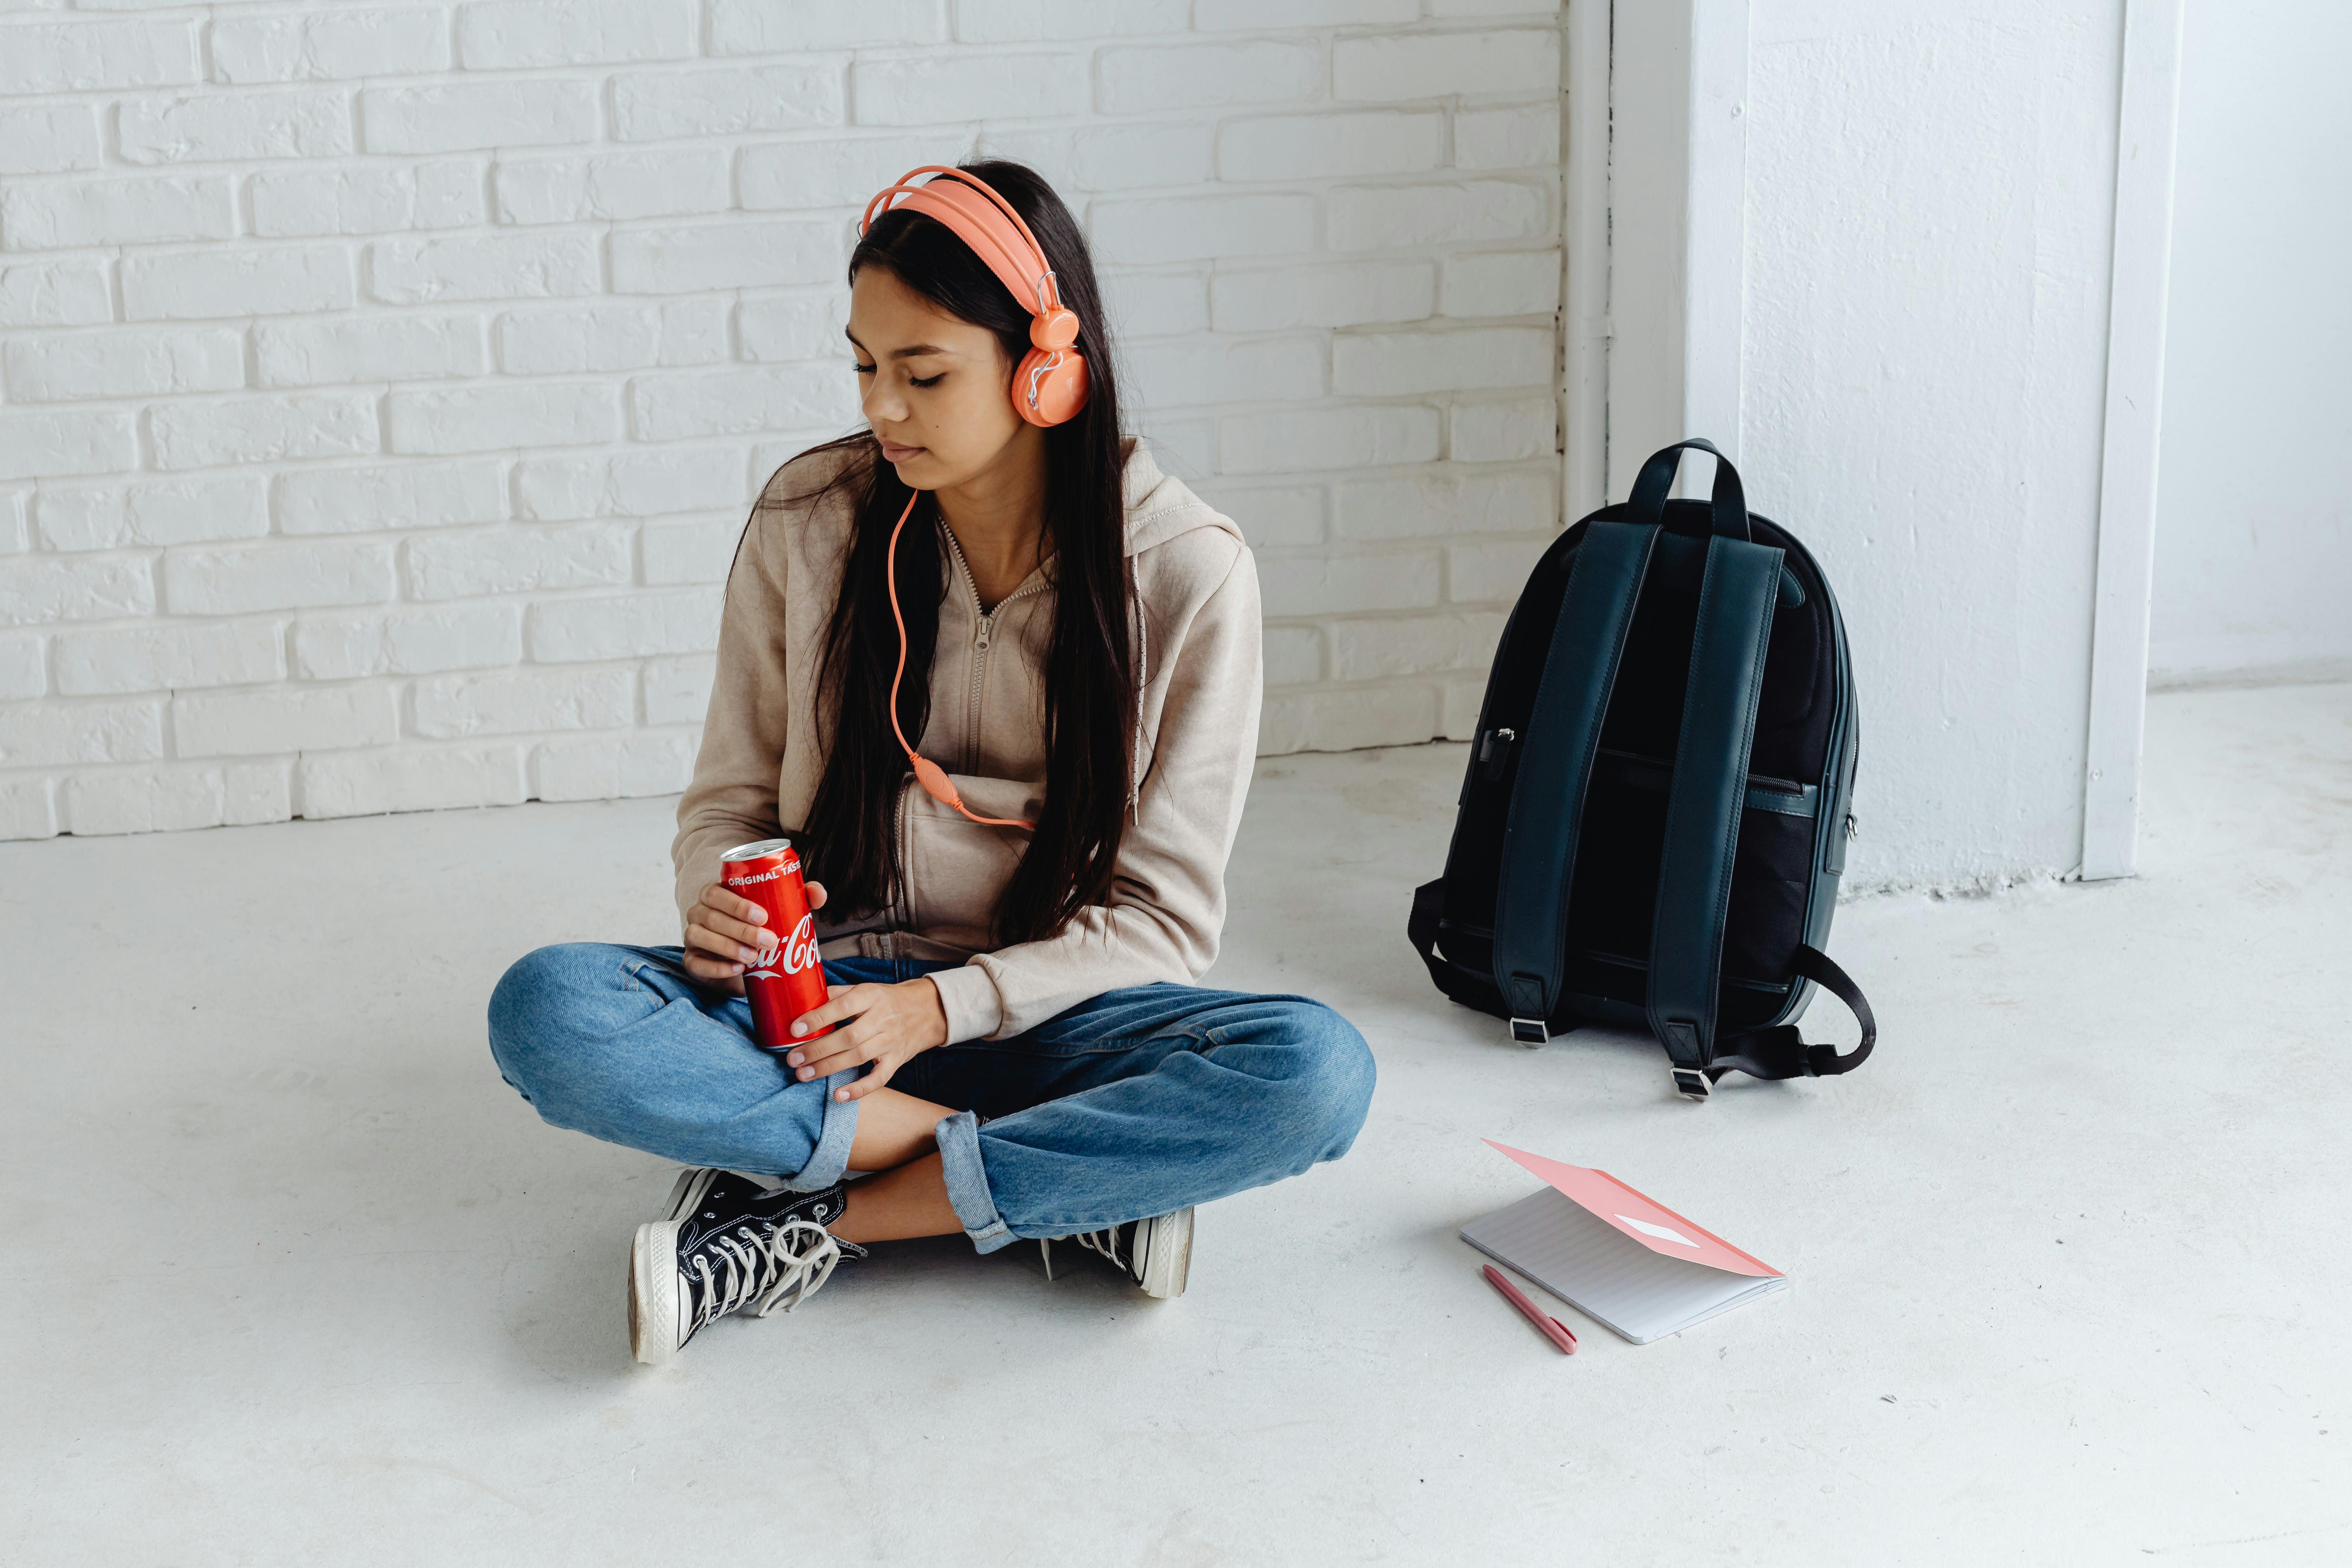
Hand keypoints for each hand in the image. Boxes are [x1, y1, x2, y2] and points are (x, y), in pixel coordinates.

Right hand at [681, 877, 829, 991]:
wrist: (746, 964)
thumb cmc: (761, 928)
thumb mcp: (780, 912)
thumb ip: (799, 898)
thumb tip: (817, 892)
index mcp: (716, 895)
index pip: (716, 893)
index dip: (736, 904)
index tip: (763, 916)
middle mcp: (699, 912)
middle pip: (710, 916)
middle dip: (739, 929)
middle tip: (768, 941)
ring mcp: (692, 937)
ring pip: (697, 936)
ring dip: (727, 947)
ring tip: (753, 957)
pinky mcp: (692, 961)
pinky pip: (695, 963)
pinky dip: (716, 967)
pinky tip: (737, 970)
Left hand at [783, 978, 949, 1102]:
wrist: (927, 1011)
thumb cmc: (886, 1000)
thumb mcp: (865, 989)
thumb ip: (836, 994)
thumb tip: (801, 1000)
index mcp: (871, 996)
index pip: (843, 1006)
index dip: (818, 1018)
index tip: (795, 1029)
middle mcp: (882, 1019)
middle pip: (848, 1037)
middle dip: (817, 1049)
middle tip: (793, 1059)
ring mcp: (891, 1042)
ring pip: (858, 1057)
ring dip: (828, 1067)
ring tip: (803, 1075)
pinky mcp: (896, 1060)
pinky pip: (879, 1078)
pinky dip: (859, 1089)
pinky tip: (839, 1096)